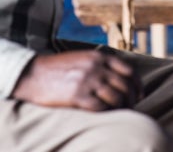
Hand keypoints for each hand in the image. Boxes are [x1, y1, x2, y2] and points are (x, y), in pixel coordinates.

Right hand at [11, 50, 141, 110]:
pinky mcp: (77, 96)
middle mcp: (96, 67)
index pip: (129, 71)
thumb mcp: (82, 58)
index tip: (140, 95)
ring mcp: (87, 81)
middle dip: (131, 99)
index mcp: (98, 56)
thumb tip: (120, 79)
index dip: (138, 84)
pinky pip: (101, 107)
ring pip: (116, 98)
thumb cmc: (57, 68)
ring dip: (121, 108)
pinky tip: (106, 117)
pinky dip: (107, 113)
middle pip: (125, 86)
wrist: (32, 74)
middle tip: (131, 108)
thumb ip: (100, 64)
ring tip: (120, 114)